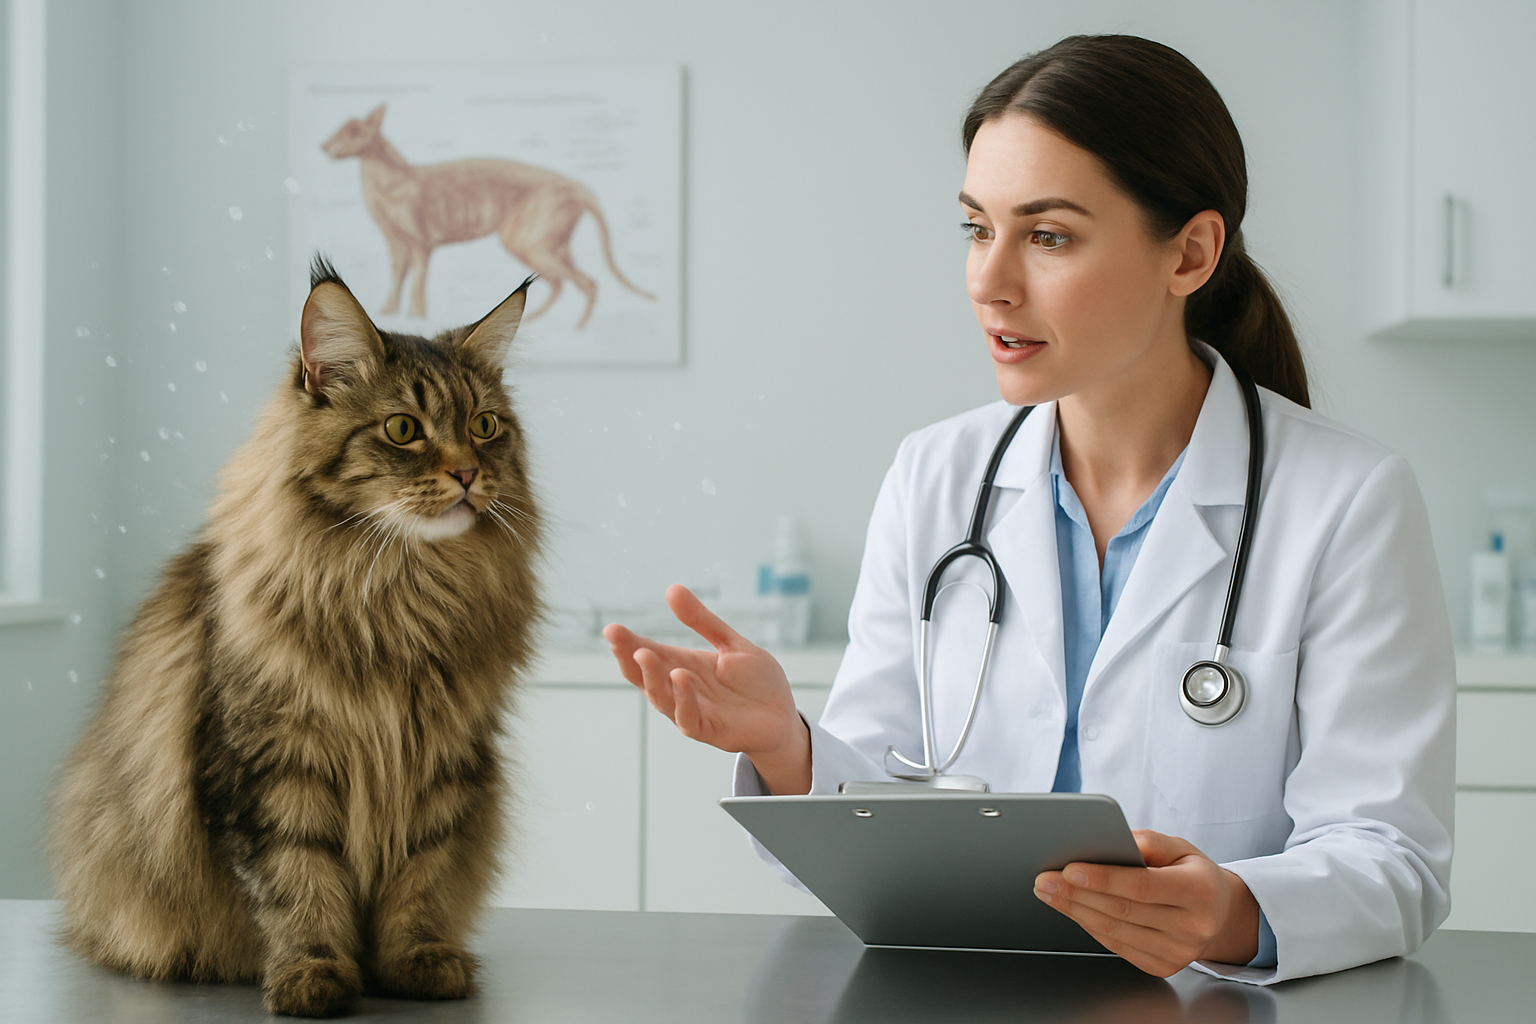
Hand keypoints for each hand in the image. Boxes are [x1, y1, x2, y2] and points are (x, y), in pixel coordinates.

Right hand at [603, 584, 811, 793]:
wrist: (784, 716)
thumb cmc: (757, 682)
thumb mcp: (731, 644)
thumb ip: (702, 621)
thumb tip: (671, 589)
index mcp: (684, 666)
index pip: (649, 653)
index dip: (628, 643)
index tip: (612, 629)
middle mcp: (682, 690)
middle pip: (646, 676)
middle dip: (629, 658)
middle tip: (616, 638)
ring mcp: (693, 711)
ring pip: (662, 698)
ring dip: (651, 677)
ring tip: (644, 654)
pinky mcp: (710, 730)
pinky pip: (688, 718)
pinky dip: (682, 699)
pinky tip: (680, 677)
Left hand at [1033, 829, 1260, 976]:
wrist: (1218, 914)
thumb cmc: (1192, 873)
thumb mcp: (1180, 847)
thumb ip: (1149, 841)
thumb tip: (1113, 842)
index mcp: (1200, 890)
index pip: (1143, 886)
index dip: (1103, 879)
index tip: (1068, 869)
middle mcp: (1194, 926)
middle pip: (1123, 910)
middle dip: (1076, 894)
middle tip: (1044, 878)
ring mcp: (1179, 952)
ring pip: (1115, 931)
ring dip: (1075, 910)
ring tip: (1049, 891)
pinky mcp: (1163, 966)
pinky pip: (1117, 946)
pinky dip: (1089, 926)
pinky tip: (1071, 909)